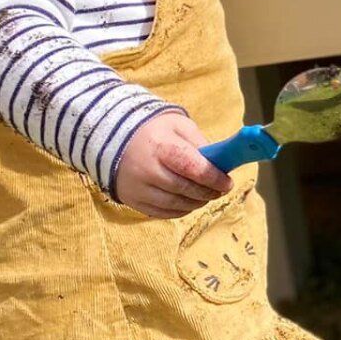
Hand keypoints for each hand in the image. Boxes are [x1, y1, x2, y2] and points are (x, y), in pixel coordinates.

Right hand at [113, 110, 232, 217]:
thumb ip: (200, 144)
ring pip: (175, 204)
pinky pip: (162, 212)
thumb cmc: (154, 131)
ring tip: (207, 196)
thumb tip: (219, 164)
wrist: (112, 139)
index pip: (192, 167)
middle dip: (208, 192)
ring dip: (196, 203)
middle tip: (221, 190)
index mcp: (161, 147)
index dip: (213, 178)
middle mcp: (147, 170)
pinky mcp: (132, 200)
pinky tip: (190, 202)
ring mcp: (138, 188)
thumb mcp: (179, 126)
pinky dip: (181, 211)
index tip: (228, 182)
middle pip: (185, 189)